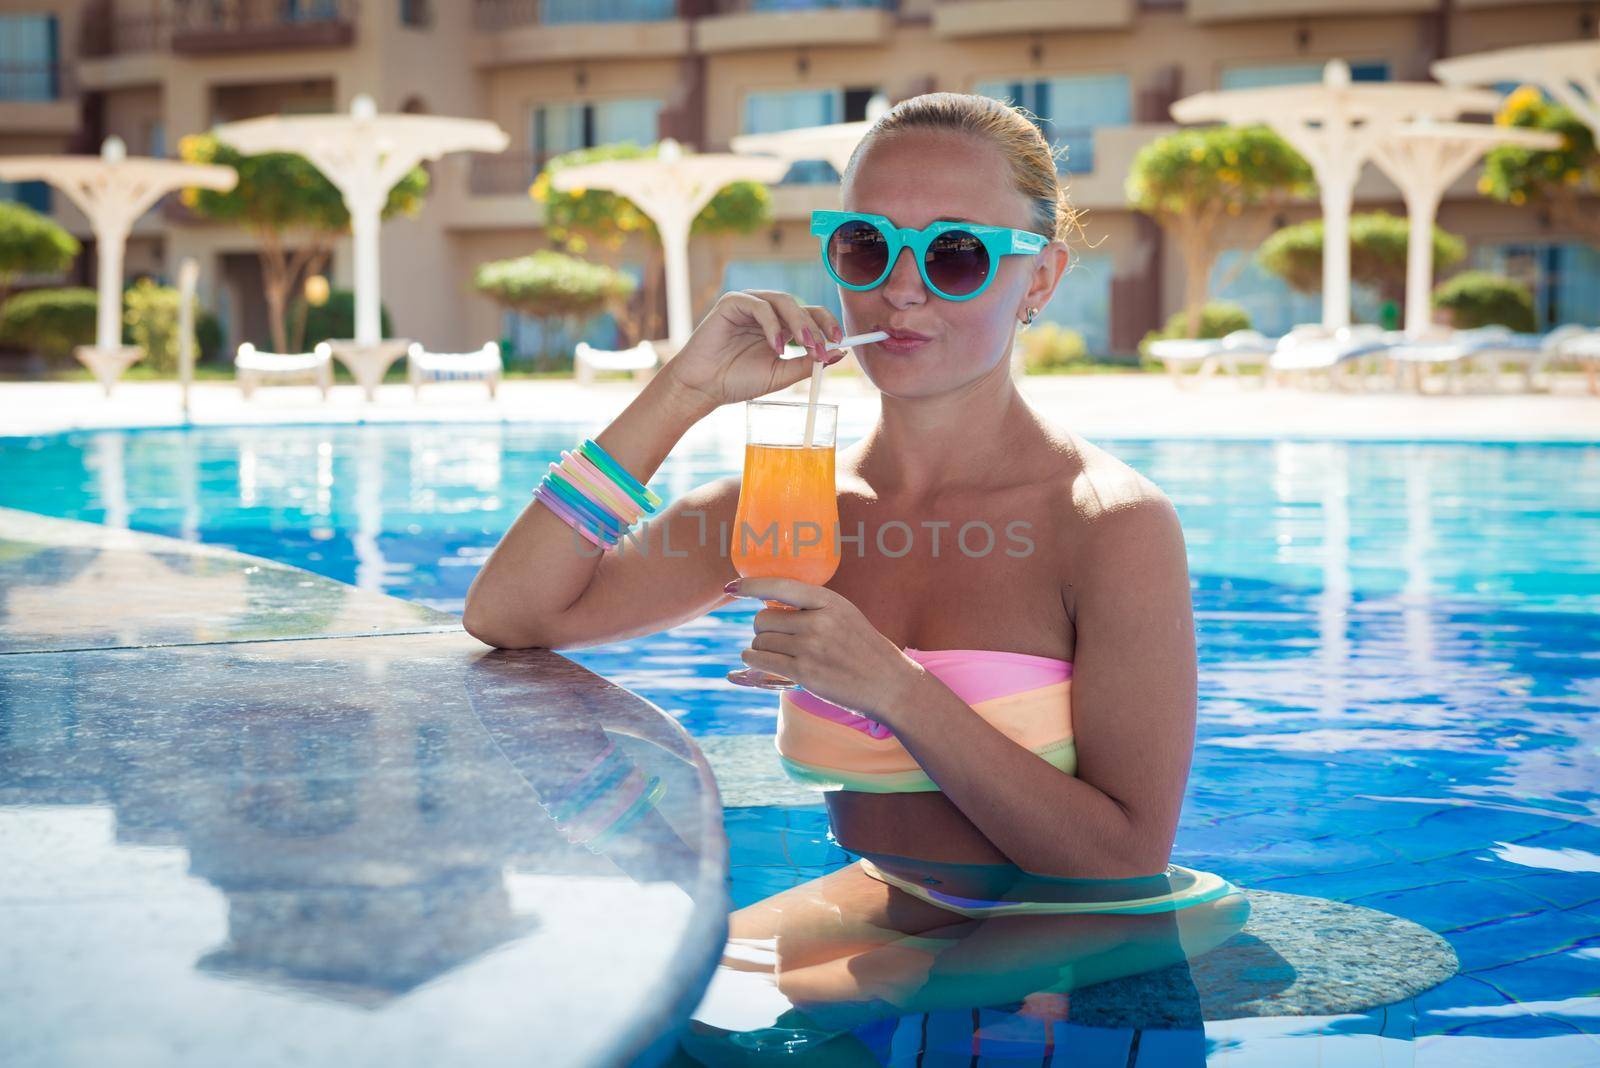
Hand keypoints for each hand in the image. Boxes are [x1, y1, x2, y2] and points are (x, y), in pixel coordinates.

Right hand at [664, 290, 847, 409]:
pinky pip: (759, 306)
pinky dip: (772, 325)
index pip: (810, 316)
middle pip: (800, 306)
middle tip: (822, 347)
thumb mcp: (781, 375)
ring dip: (798, 323)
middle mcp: (767, 313)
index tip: (841, 340)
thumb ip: (807, 364)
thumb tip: (840, 353)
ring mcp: (749, 305)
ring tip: (804, 345)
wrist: (705, 387)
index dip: (827, 325)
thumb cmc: (738, 381)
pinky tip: (775, 347)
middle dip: (815, 327)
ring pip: (783, 301)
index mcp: (781, 327)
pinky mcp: (732, 302)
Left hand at [725, 576, 923, 723]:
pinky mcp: (804, 673)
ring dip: (760, 649)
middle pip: (763, 619)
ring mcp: (811, 648)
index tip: (731, 586)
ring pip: (760, 642)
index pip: (780, 586)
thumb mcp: (844, 615)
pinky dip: (753, 661)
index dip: (750, 585)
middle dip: (763, 629)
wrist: (889, 683)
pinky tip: (757, 661)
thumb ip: (811, 607)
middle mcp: (818, 621)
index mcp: (828, 601)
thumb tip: (766, 604)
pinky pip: (762, 661)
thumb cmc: (863, 649)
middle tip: (776, 638)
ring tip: (778, 654)